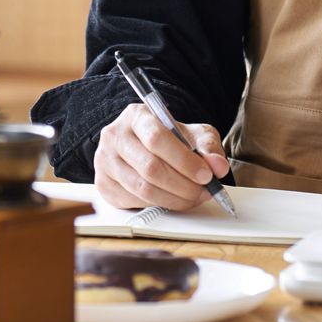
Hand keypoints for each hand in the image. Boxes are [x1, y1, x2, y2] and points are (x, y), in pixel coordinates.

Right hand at [93, 103, 231, 210]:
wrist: (144, 144)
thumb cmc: (170, 139)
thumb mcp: (194, 134)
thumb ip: (208, 147)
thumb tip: (218, 166)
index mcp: (136, 116)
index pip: (157, 139)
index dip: (184, 160)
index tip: (206, 175)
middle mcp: (115, 136)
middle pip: (150, 168)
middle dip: (183, 185)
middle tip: (205, 192)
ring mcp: (105, 161)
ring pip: (142, 189)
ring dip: (174, 199)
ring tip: (194, 197)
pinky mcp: (103, 184)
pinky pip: (134, 202)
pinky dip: (159, 205)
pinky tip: (174, 200)